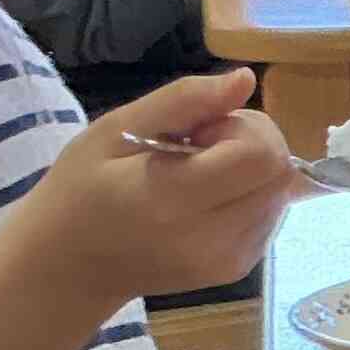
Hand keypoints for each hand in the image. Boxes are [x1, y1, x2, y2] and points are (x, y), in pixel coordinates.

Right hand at [23, 70, 299, 310]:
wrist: (68, 266)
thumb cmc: (80, 190)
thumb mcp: (115, 130)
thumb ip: (184, 101)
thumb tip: (246, 79)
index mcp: (175, 199)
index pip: (263, 153)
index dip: (240, 128)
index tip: (197, 133)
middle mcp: (212, 238)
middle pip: (280, 171)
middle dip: (250, 145)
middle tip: (196, 150)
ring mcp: (229, 261)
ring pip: (281, 192)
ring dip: (251, 172)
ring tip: (197, 177)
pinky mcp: (238, 270)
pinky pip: (270, 214)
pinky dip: (248, 196)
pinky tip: (206, 200)